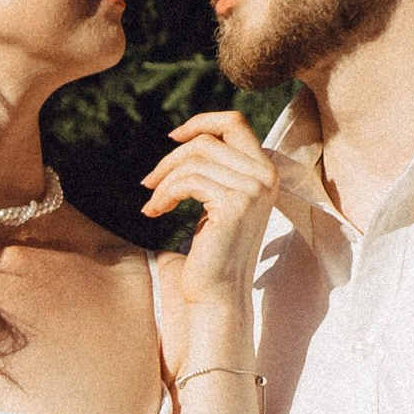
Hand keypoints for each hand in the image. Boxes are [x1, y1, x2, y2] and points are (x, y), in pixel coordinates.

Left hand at [142, 108, 278, 317]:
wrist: (217, 292)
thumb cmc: (212, 250)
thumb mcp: (218, 201)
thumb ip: (217, 169)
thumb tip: (190, 137)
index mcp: (265, 170)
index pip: (235, 123)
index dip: (201, 121)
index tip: (173, 137)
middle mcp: (265, 176)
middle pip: (207, 141)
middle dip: (171, 159)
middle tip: (148, 183)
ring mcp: (253, 189)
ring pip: (194, 161)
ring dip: (164, 181)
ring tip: (152, 204)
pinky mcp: (235, 204)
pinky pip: (188, 181)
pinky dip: (165, 194)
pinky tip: (155, 212)